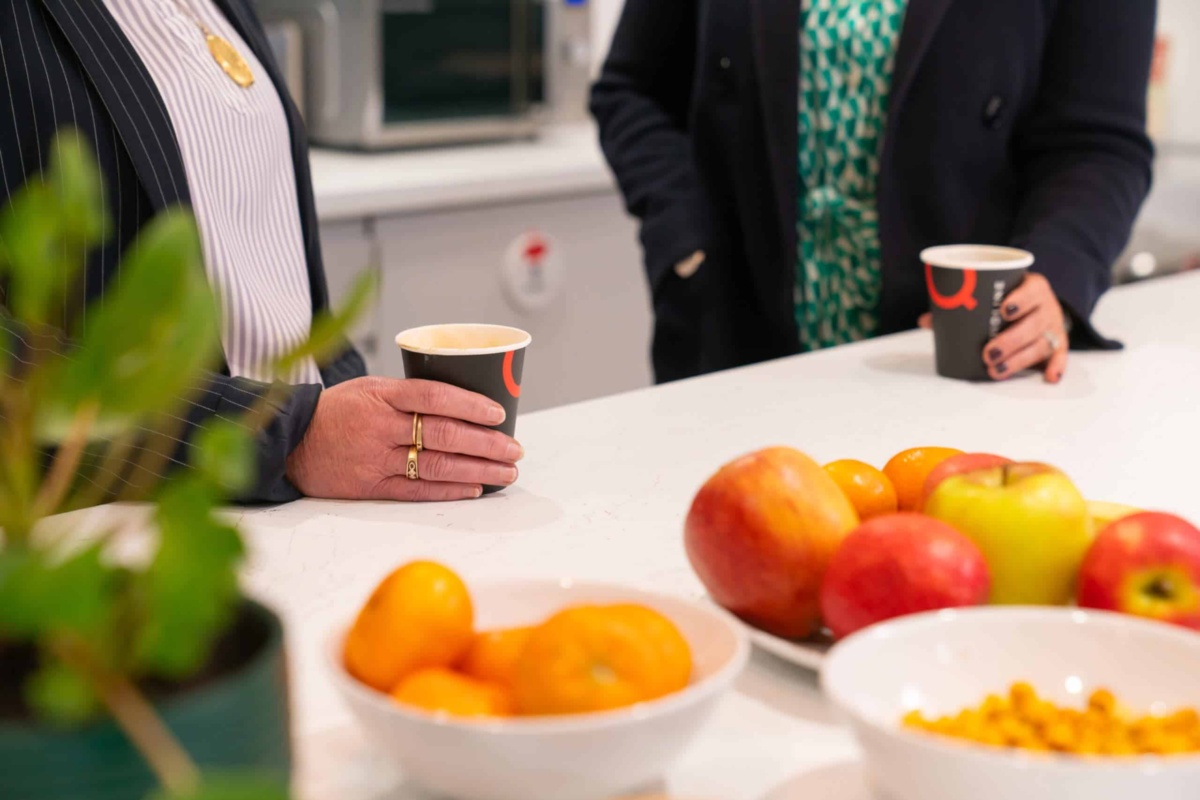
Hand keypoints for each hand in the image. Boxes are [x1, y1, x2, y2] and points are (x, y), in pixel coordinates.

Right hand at [286, 377, 522, 501]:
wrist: (289, 441)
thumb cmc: (336, 411)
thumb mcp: (368, 387)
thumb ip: (407, 395)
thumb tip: (462, 402)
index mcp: (382, 395)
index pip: (434, 397)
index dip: (470, 405)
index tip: (498, 414)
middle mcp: (380, 427)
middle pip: (443, 434)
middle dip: (486, 442)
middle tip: (514, 448)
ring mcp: (375, 459)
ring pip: (436, 464)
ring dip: (478, 469)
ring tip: (506, 471)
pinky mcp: (370, 487)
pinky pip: (417, 490)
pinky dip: (450, 489)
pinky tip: (475, 488)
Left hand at [918, 273, 1067, 383]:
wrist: (1039, 303)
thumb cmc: (1009, 300)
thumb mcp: (993, 297)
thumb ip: (960, 307)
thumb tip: (925, 320)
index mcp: (1032, 288)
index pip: (1032, 291)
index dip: (1020, 300)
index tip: (1004, 311)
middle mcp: (1046, 307)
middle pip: (1034, 324)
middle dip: (1011, 340)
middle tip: (988, 353)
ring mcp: (1054, 327)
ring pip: (1042, 344)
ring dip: (1020, 359)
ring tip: (996, 369)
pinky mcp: (1058, 344)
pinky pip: (1060, 356)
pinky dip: (1056, 367)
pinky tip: (1049, 377)